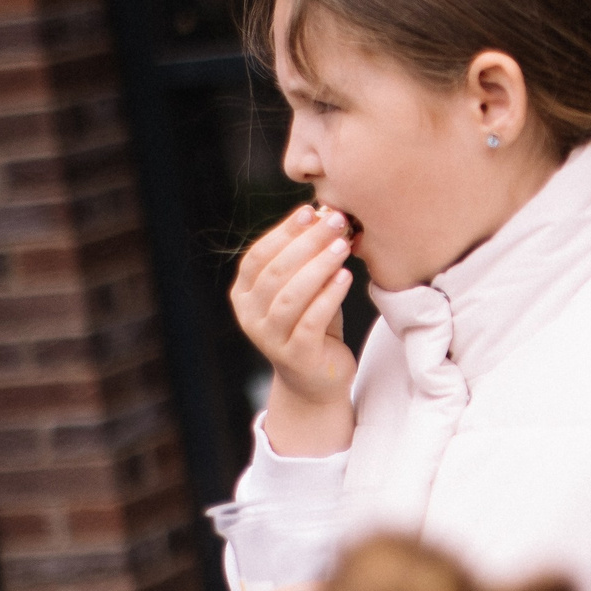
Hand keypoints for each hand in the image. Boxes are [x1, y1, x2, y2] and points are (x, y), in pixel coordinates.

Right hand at [232, 206, 356, 455]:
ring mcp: (270, 339)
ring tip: (342, 246)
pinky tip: (345, 277)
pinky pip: (310, 321)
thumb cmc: (313, 324)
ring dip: (318, 267)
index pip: (258, 256)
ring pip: (291, 296)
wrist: (316, 379)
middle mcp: (250, 316)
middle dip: (307, 243)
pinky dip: (328, 296)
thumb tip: (324, 214)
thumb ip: (308, 259)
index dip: (283, 232)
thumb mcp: (306, 288)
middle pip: (276, 272)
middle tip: (336, 222)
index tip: (309, 211)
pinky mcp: (295, 356)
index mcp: (245, 294)